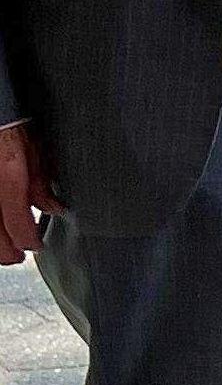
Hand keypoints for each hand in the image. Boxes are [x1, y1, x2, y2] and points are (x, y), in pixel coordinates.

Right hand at [0, 124, 58, 263]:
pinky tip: (0, 233)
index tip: (34, 246)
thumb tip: (53, 208)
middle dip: (4, 250)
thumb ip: (41, 184)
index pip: (16, 219)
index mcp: (9, 177)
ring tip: (3, 252)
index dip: (26, 238)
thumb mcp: (33, 152)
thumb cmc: (10, 127)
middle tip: (16, 258)